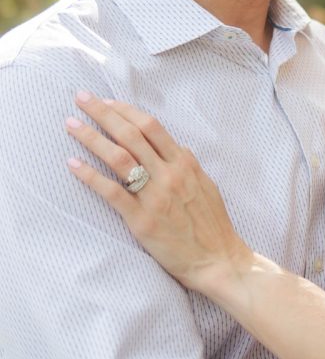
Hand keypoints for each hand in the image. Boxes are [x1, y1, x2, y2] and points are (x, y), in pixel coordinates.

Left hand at [66, 93, 253, 295]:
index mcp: (185, 163)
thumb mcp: (205, 184)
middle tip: (82, 98)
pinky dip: (90, 176)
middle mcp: (169, 174)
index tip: (107, 101)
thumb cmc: (212, 224)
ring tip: (72, 125)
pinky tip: (73, 164)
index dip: (126, 110)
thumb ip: (186, 165)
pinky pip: (112, 193)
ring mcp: (155, 196)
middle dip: (103, 113)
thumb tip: (172, 147)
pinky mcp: (142, 220)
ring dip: (92, 137)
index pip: (151, 126)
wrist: (218, 259)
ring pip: (119, 157)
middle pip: (131, 134)